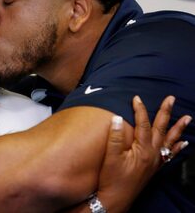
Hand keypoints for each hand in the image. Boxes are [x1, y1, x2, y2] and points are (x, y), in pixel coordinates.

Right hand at [97, 95, 190, 211]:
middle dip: (165, 112)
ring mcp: (155, 162)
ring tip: (187, 118)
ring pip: (169, 141)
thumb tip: (116, 118)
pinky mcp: (155, 168)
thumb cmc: (112, 178)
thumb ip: (114, 137)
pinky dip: (177, 148)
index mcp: (142, 150)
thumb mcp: (110, 157)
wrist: (116, 198)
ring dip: (178, 128)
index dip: (140, 110)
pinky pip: (170, 155)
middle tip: (171, 99)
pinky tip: (183, 144)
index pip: (143, 124)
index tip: (136, 98)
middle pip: (160, 129)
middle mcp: (152, 154)